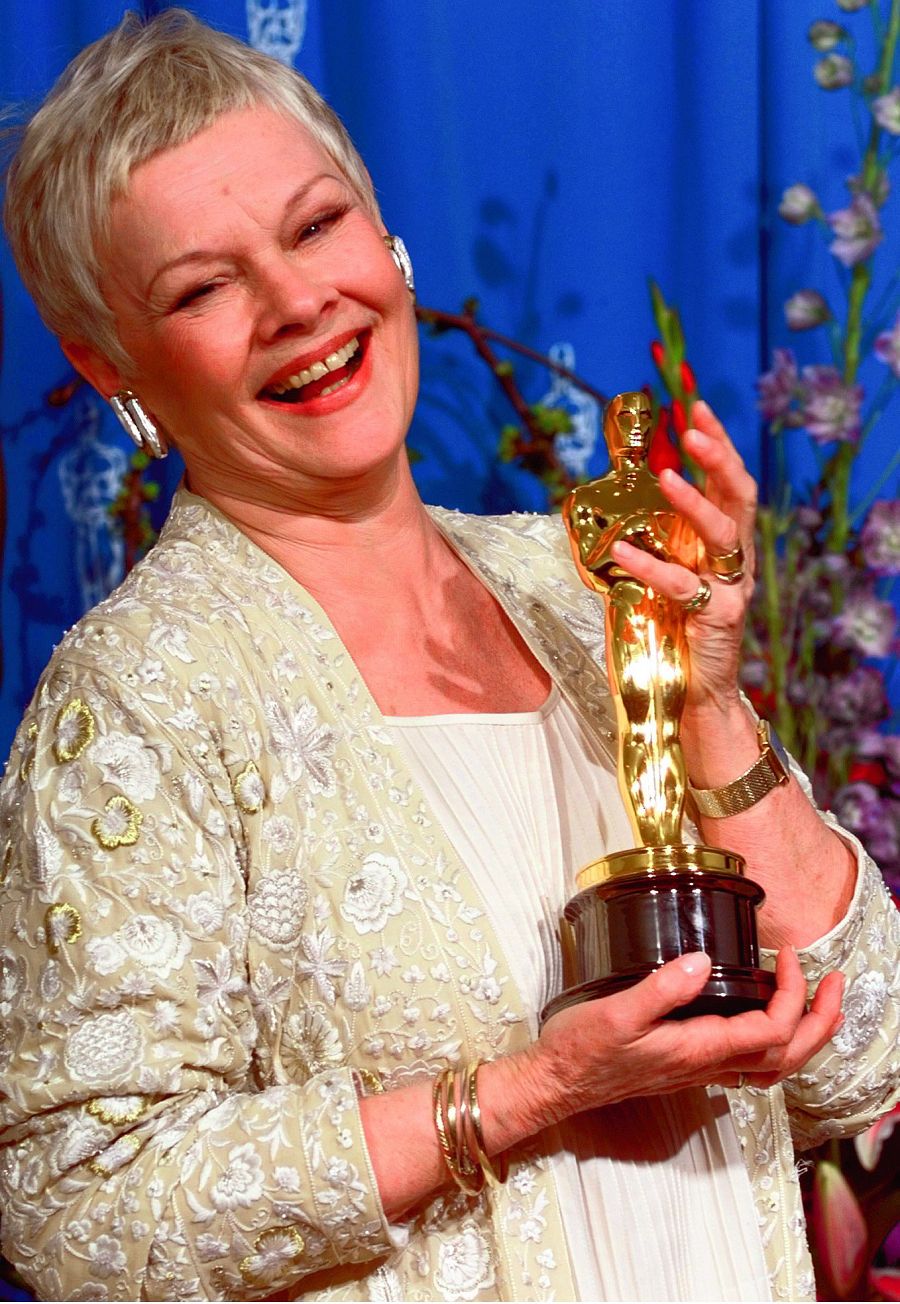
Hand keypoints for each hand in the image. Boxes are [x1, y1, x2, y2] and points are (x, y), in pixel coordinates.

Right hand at [531, 948, 843, 1118]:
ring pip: (772, 1065)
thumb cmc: (580, 1052)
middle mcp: (706, 1066)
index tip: (784, 956)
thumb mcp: (616, 1012)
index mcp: (697, 1050)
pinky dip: (773, 1043)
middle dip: (821, 1020)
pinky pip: (748, 1064)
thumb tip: (700, 961)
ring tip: (815, 1002)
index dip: (792, 994)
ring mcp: (699, 1070)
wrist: (555, 1084)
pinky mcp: (687, 1066)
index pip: (772, 1031)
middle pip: (787, 1056)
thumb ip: (660, 988)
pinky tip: (760, 1019)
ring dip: (804, 1035)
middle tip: (833, 983)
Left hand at [610, 400, 755, 709]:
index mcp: (723, 544)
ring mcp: (732, 588)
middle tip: (694, 426)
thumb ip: (647, 542)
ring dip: (694, 502)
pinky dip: (652, 567)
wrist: (692, 696)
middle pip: (738, 496)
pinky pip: (684, 586)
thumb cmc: (671, 633)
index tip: (696, 406)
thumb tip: (606, 505)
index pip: (727, 482)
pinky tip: (625, 553)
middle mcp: (734, 559)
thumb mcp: (657, 576)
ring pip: (723, 534)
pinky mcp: (720, 619)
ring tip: (669, 477)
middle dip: (718, 457)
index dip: (717, 443)